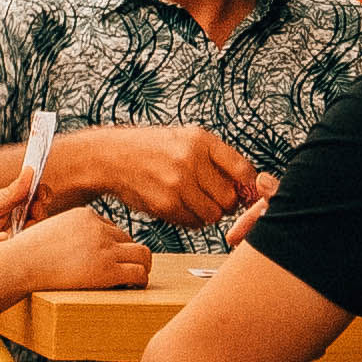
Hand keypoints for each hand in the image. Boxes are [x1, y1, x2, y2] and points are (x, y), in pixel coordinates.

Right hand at [2, 209, 151, 295]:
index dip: (112, 244)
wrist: (22, 263)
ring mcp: (104, 248)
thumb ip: (63, 232)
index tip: (108, 257)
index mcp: (85, 215)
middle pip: (127, 239)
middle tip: (126, 268)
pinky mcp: (107, 269)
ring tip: (138, 275)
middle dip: (127, 253)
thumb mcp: (47, 229)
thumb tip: (66, 246)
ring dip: (142, 265)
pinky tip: (137, 285)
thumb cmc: (27, 252)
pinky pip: (138, 272)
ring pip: (142, 254)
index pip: (110, 227)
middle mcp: (98, 228)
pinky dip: (141, 279)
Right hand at [64, 123, 269, 229]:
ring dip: (208, 214)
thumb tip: (249, 185)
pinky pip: (193, 223)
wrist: (112, 157)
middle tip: (215, 199)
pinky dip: (191, 220)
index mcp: (200, 140)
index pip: (242, 169)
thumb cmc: (153, 149)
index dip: (248, 185)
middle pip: (230, 198)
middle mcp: (191, 160)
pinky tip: (180, 206)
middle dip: (226, 203)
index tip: (243, 190)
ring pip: (213, 215)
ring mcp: (177, 183)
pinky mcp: (165, 204)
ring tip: (196, 202)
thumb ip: (216, 158)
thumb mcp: (185, 138)